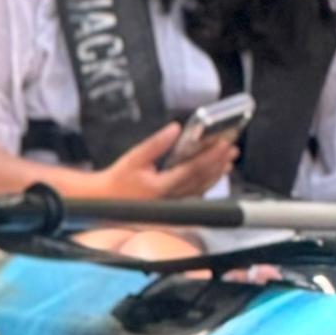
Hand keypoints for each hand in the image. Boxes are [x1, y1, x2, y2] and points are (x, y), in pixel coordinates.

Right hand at [87, 122, 237, 202]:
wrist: (103, 202)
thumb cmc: (116, 180)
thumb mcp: (135, 157)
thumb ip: (157, 144)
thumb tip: (175, 129)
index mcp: (161, 186)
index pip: (193, 169)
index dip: (210, 157)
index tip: (223, 144)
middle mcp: (170, 198)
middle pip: (202, 179)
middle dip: (219, 163)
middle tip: (232, 150)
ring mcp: (172, 204)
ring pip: (201, 189)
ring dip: (216, 174)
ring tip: (227, 161)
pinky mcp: (171, 205)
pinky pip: (194, 194)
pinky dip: (206, 183)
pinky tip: (213, 175)